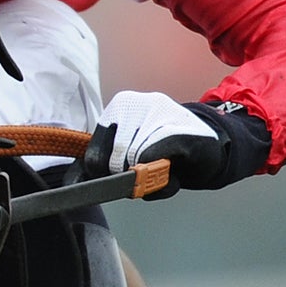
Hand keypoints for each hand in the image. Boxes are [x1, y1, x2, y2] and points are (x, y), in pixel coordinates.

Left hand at [90, 91, 268, 197]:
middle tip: (148, 176)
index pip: (94, 152)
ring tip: (165, 171)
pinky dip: (163, 173)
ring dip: (150, 177)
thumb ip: (102, 168)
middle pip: (114, 158)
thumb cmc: (164, 155)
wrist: (210, 145)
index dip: (106, 175)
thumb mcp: (127, 157)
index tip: (121, 179)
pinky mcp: (179, 128)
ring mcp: (157, 111)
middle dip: (129, 177)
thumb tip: (75, 182)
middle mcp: (133, 103)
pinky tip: (175, 168)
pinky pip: (157, 157)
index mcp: (117, 109)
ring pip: (135, 159)